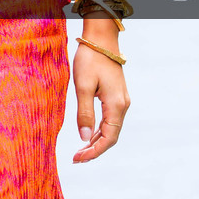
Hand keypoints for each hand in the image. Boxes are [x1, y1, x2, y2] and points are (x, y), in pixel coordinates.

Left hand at [71, 41, 127, 163]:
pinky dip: (99, 131)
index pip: (108, 138)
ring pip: (111, 129)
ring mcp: (121, 101)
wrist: (101, 40)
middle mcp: (122, 105)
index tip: (77, 158)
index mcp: (116, 105)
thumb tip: (84, 137)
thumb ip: (84, 113)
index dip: (94, 152)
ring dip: (97, 142)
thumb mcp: (82, 86)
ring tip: (80, 151)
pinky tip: (88, 135)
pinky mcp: (117, 97)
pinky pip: (110, 120)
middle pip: (111, 137)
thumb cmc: (90, 59)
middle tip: (76, 158)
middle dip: (95, 150)